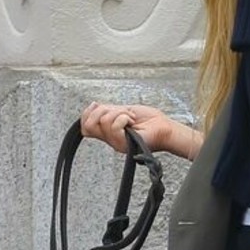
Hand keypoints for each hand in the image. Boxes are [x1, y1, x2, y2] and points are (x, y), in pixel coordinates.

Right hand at [80, 102, 198, 158]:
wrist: (165, 128)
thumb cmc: (149, 120)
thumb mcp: (123, 110)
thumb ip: (107, 111)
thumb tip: (93, 106)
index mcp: (108, 132)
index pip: (84, 127)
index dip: (86, 113)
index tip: (98, 105)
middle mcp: (110, 140)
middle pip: (89, 125)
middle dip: (101, 111)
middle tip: (119, 111)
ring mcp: (116, 143)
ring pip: (103, 122)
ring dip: (119, 113)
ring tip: (130, 117)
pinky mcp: (124, 145)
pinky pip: (114, 127)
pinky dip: (124, 117)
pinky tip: (132, 121)